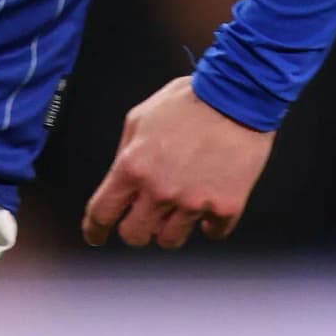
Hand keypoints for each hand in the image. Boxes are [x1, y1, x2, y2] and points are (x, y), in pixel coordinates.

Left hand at [79, 76, 274, 248]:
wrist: (239, 95)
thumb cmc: (194, 99)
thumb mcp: (141, 117)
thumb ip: (126, 151)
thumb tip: (120, 178)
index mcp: (133, 166)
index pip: (102, 212)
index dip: (95, 229)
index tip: (97, 235)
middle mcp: (160, 189)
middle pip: (134, 235)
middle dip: (136, 228)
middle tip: (146, 216)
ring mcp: (193, 201)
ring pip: (170, 240)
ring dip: (171, 227)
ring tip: (181, 205)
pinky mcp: (225, 206)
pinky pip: (212, 232)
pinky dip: (210, 223)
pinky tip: (209, 204)